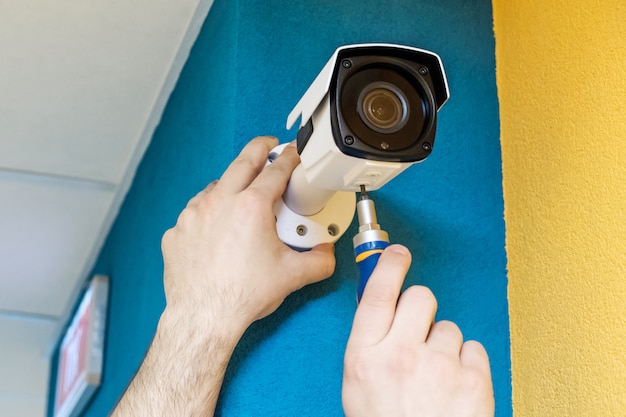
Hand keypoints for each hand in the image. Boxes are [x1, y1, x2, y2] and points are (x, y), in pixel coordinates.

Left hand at [161, 136, 335, 333]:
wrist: (203, 317)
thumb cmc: (242, 295)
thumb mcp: (292, 276)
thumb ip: (319, 260)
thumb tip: (327, 253)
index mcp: (251, 207)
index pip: (275, 171)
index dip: (288, 158)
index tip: (292, 153)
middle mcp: (219, 203)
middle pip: (242, 162)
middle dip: (259, 150)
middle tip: (268, 147)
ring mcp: (193, 215)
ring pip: (215, 186)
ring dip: (232, 184)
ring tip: (242, 195)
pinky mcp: (177, 231)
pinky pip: (195, 212)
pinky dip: (208, 212)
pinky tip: (217, 228)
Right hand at [342, 245, 493, 416]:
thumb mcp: (359, 384)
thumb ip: (369, 343)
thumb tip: (383, 305)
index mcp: (365, 357)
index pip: (377, 293)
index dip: (388, 265)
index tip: (397, 252)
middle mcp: (400, 355)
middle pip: (419, 297)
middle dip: (421, 310)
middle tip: (419, 335)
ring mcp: (439, 365)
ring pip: (448, 327)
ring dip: (444, 346)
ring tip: (436, 378)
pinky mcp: (472, 379)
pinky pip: (473, 347)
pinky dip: (467, 364)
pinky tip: (455, 386)